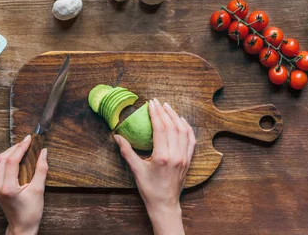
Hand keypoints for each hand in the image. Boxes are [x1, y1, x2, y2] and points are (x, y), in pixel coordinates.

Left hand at [0, 135, 48, 234]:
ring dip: (9, 152)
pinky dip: (6, 159)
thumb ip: (41, 169)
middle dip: (14, 148)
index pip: (11, 161)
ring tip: (23, 148)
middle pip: (1, 158)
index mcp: (7, 188)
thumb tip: (43, 152)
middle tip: (27, 142)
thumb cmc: (31, 212)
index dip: (20, 147)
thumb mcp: (39, 190)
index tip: (29, 139)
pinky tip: (16, 158)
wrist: (21, 227)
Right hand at [114, 99, 195, 234]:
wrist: (165, 204)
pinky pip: (190, 140)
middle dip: (164, 112)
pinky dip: (187, 128)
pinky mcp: (188, 160)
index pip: (160, 129)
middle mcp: (176, 155)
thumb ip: (127, 151)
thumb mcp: (136, 170)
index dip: (155, 114)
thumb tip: (117, 136)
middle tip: (156, 102)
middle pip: (172, 127)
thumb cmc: (149, 189)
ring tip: (167, 107)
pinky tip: (181, 120)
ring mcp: (184, 157)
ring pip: (183, 131)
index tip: (150, 104)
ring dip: (175, 117)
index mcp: (162, 157)